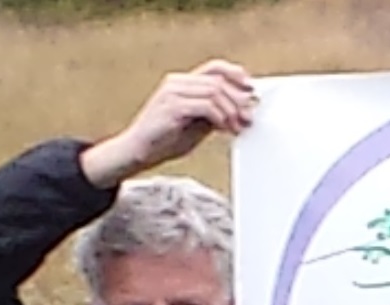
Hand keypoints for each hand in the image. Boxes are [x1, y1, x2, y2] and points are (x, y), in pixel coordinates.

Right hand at [81, 60, 257, 186]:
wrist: (138, 151)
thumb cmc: (163, 140)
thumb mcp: (195, 125)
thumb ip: (213, 114)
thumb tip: (239, 112)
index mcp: (181, 83)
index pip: (214, 68)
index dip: (235, 75)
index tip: (251, 89)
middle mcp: (176, 82)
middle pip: (217, 80)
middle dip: (238, 99)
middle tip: (249, 116)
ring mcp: (173, 92)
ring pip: (214, 92)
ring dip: (231, 111)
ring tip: (237, 127)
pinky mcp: (172, 106)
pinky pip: (206, 106)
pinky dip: (220, 117)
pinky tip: (225, 129)